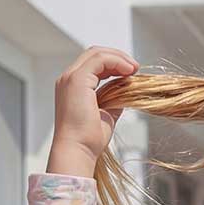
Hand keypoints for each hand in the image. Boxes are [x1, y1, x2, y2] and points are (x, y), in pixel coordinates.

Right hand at [47, 45, 139, 173]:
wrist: (78, 150)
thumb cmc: (89, 140)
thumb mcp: (107, 115)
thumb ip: (114, 101)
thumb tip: (126, 93)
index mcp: (73, 87)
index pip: (93, 64)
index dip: (113, 64)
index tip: (131, 73)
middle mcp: (68, 79)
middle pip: (94, 54)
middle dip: (117, 57)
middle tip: (135, 67)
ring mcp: (70, 78)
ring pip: (96, 53)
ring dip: (119, 58)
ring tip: (135, 68)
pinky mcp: (77, 80)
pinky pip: (99, 60)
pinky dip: (116, 61)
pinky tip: (129, 71)